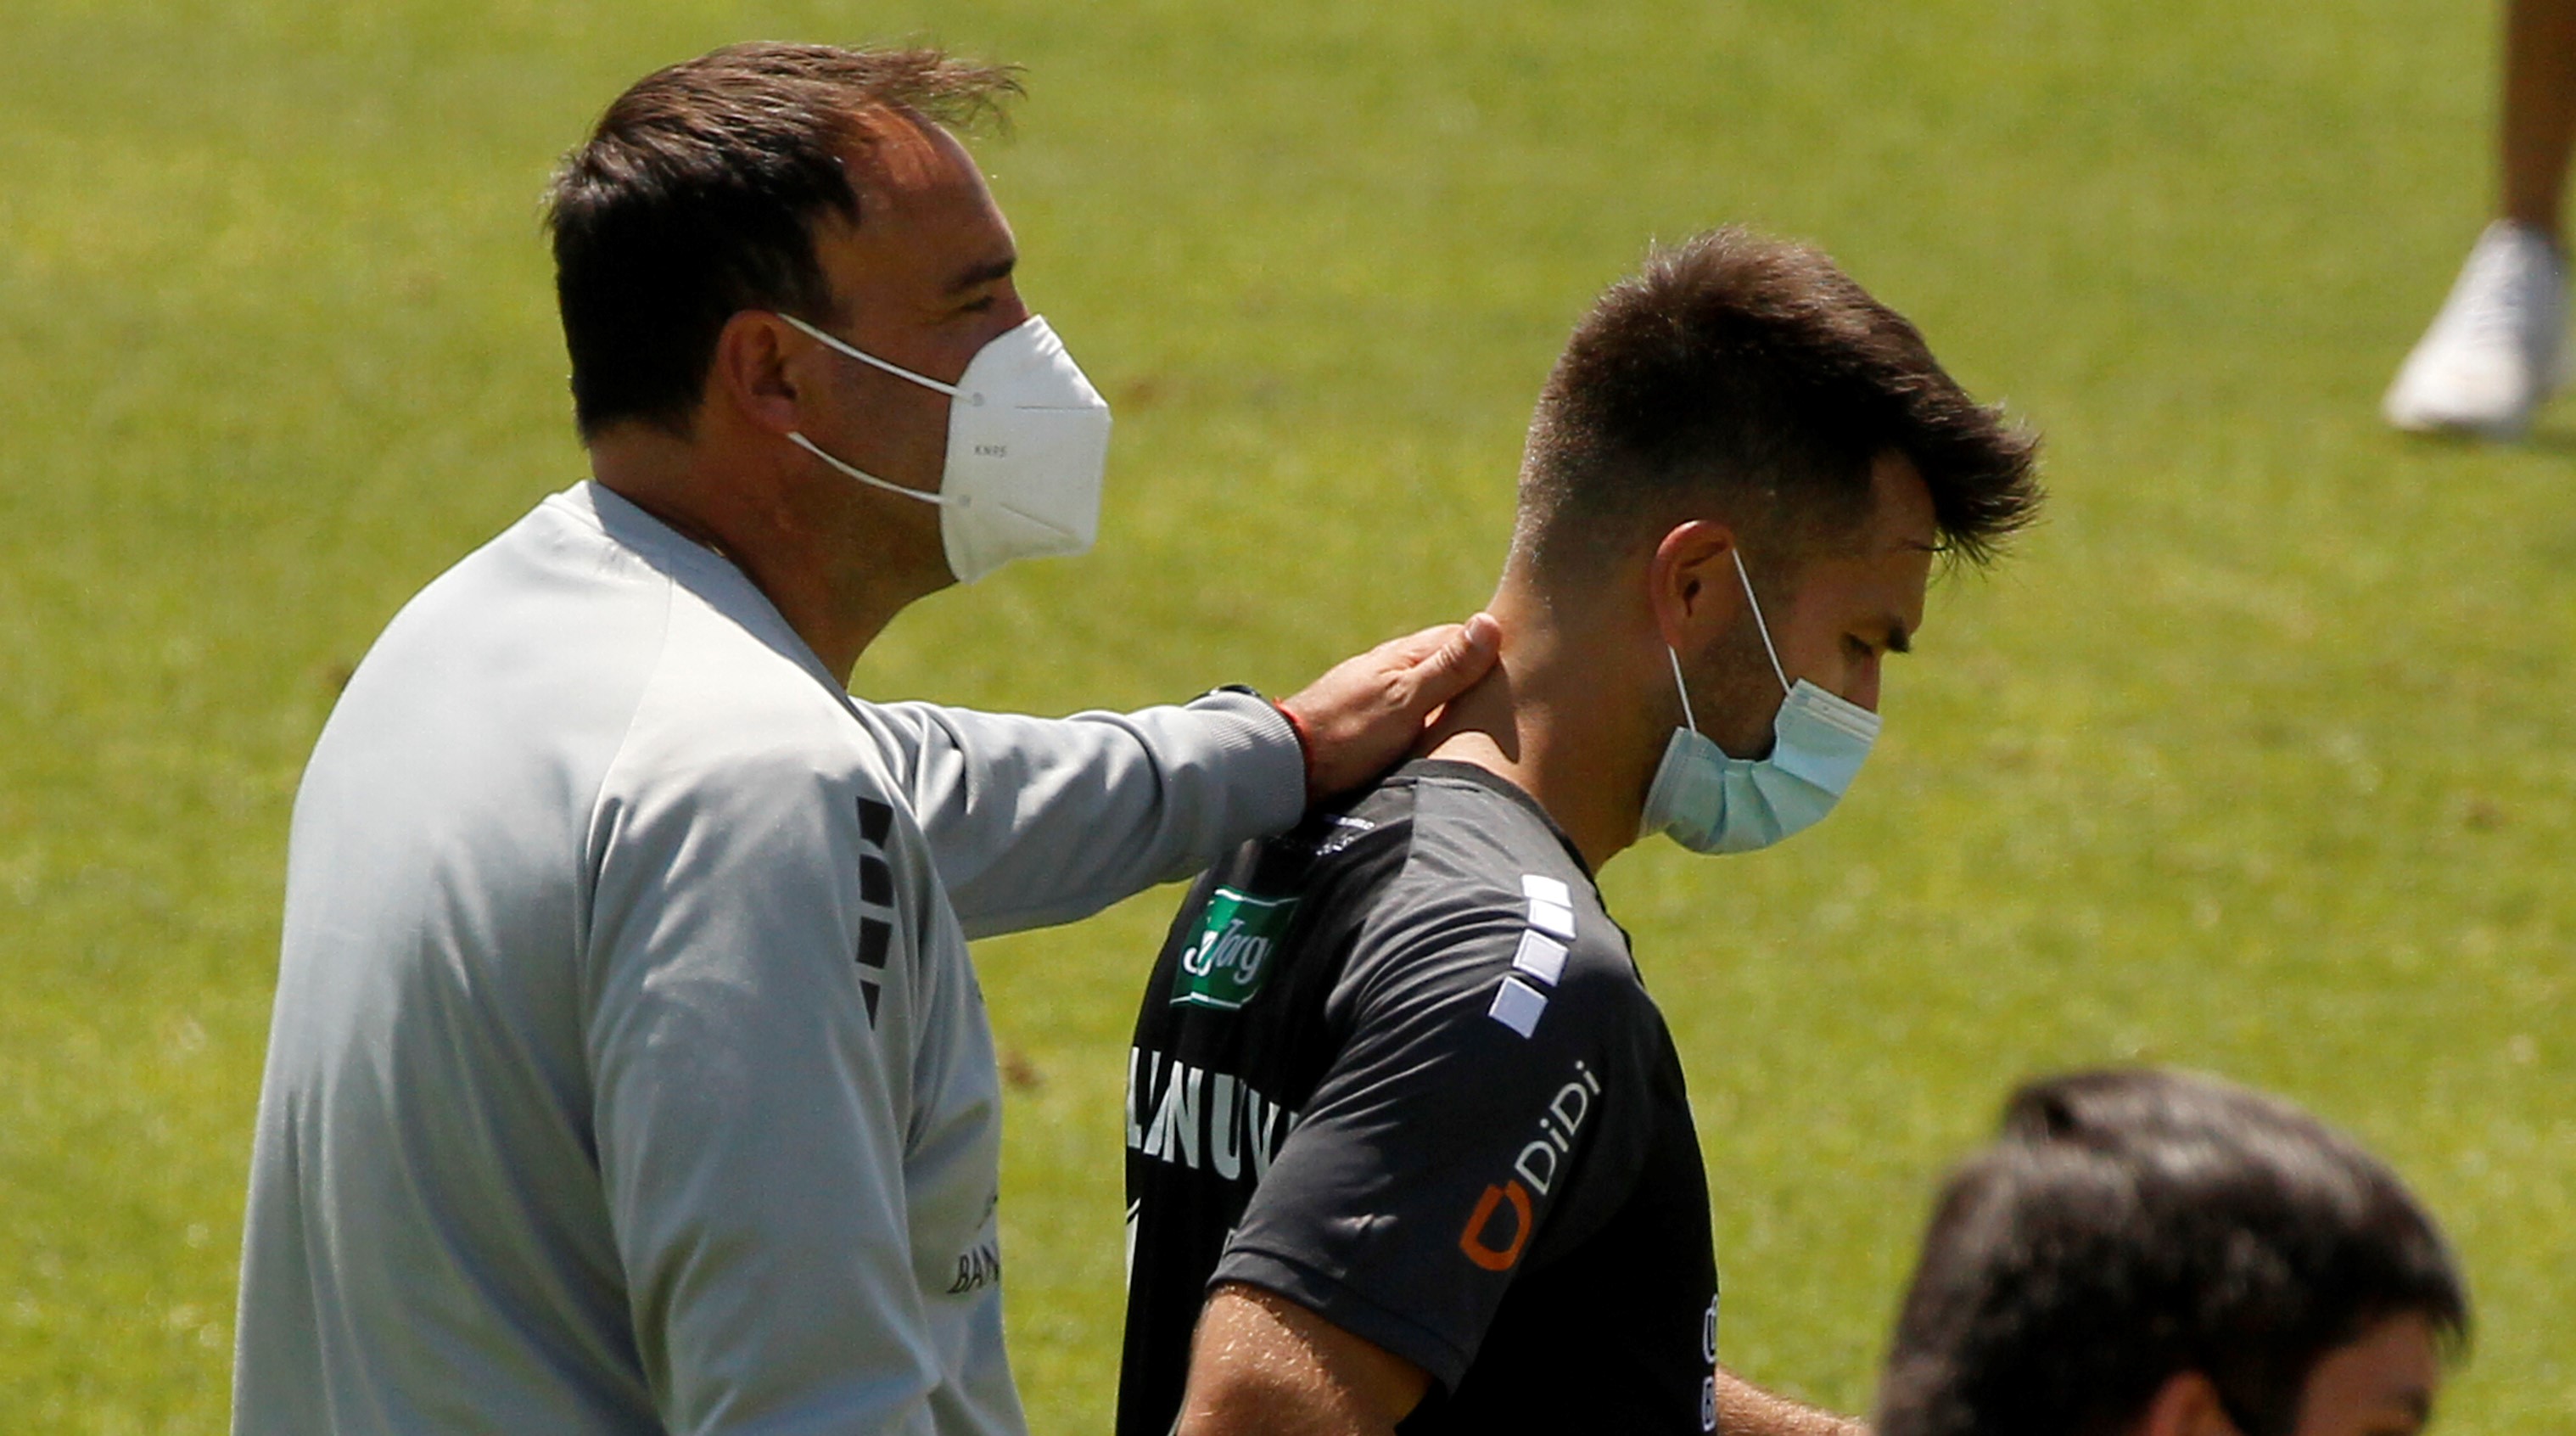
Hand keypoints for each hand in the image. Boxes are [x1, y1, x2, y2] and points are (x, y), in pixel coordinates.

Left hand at [1281, 614, 1501, 799]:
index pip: (1459, 638)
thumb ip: (1447, 668)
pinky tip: (1443, 743)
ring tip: (1488, 723)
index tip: (1527, 662)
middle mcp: (1391, 671)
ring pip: (1430, 694)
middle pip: (1446, 666)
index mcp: (1403, 656)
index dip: (1492, 648)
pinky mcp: (1370, 727)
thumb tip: (1489, 623)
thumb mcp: (1406, 700)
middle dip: (1476, 677)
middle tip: (1516, 697)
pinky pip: (1414, 719)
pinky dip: (1433, 726)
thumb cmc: (1348, 732)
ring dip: (1454, 704)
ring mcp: (1379, 698)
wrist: (1288, 767)